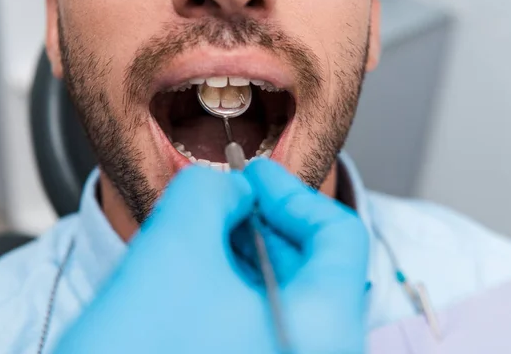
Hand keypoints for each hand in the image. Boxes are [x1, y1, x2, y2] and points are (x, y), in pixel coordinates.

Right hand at [52, 159, 368, 353]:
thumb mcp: (171, 251)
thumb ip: (207, 193)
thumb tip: (231, 190)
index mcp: (322, 333)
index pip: (340, 238)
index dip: (293, 193)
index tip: (254, 176)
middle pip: (316, 268)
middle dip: (265, 224)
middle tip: (225, 203)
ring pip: (290, 299)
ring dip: (249, 257)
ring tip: (206, 237)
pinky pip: (269, 327)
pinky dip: (240, 293)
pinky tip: (202, 279)